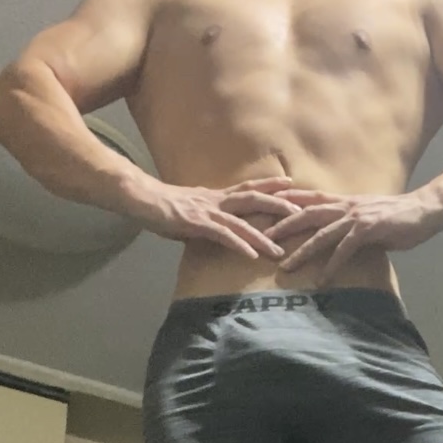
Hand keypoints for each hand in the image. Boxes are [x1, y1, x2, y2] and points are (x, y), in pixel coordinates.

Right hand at [143, 177, 301, 258]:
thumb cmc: (162, 207)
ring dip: (261, 237)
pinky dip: (238, 244)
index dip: (270, 186)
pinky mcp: (196, 223)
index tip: (292, 187)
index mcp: (216, 197)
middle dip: (278, 206)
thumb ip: (209, 219)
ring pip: (241, 223)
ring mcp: (207, 212)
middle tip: (302, 213)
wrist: (140, 198)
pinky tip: (251, 255)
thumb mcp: (192, 212)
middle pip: (254, 200)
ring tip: (279, 251)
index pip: (249, 189)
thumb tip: (219, 230)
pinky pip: (221, 235)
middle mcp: (216, 201)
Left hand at [266, 190, 437, 279]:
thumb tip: (337, 238)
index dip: (286, 202)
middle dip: (282, 226)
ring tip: (285, 267)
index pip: (309, 199)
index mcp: (343, 201)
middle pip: (306, 214)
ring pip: (321, 234)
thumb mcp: (368, 217)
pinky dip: (331, 265)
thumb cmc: (398, 216)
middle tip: (262, 239)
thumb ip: (349, 225)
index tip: (265, 209)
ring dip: (302, 251)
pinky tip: (321, 280)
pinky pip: (344, 249)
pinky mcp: (368, 230)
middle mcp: (345, 206)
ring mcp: (355, 217)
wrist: (425, 209)